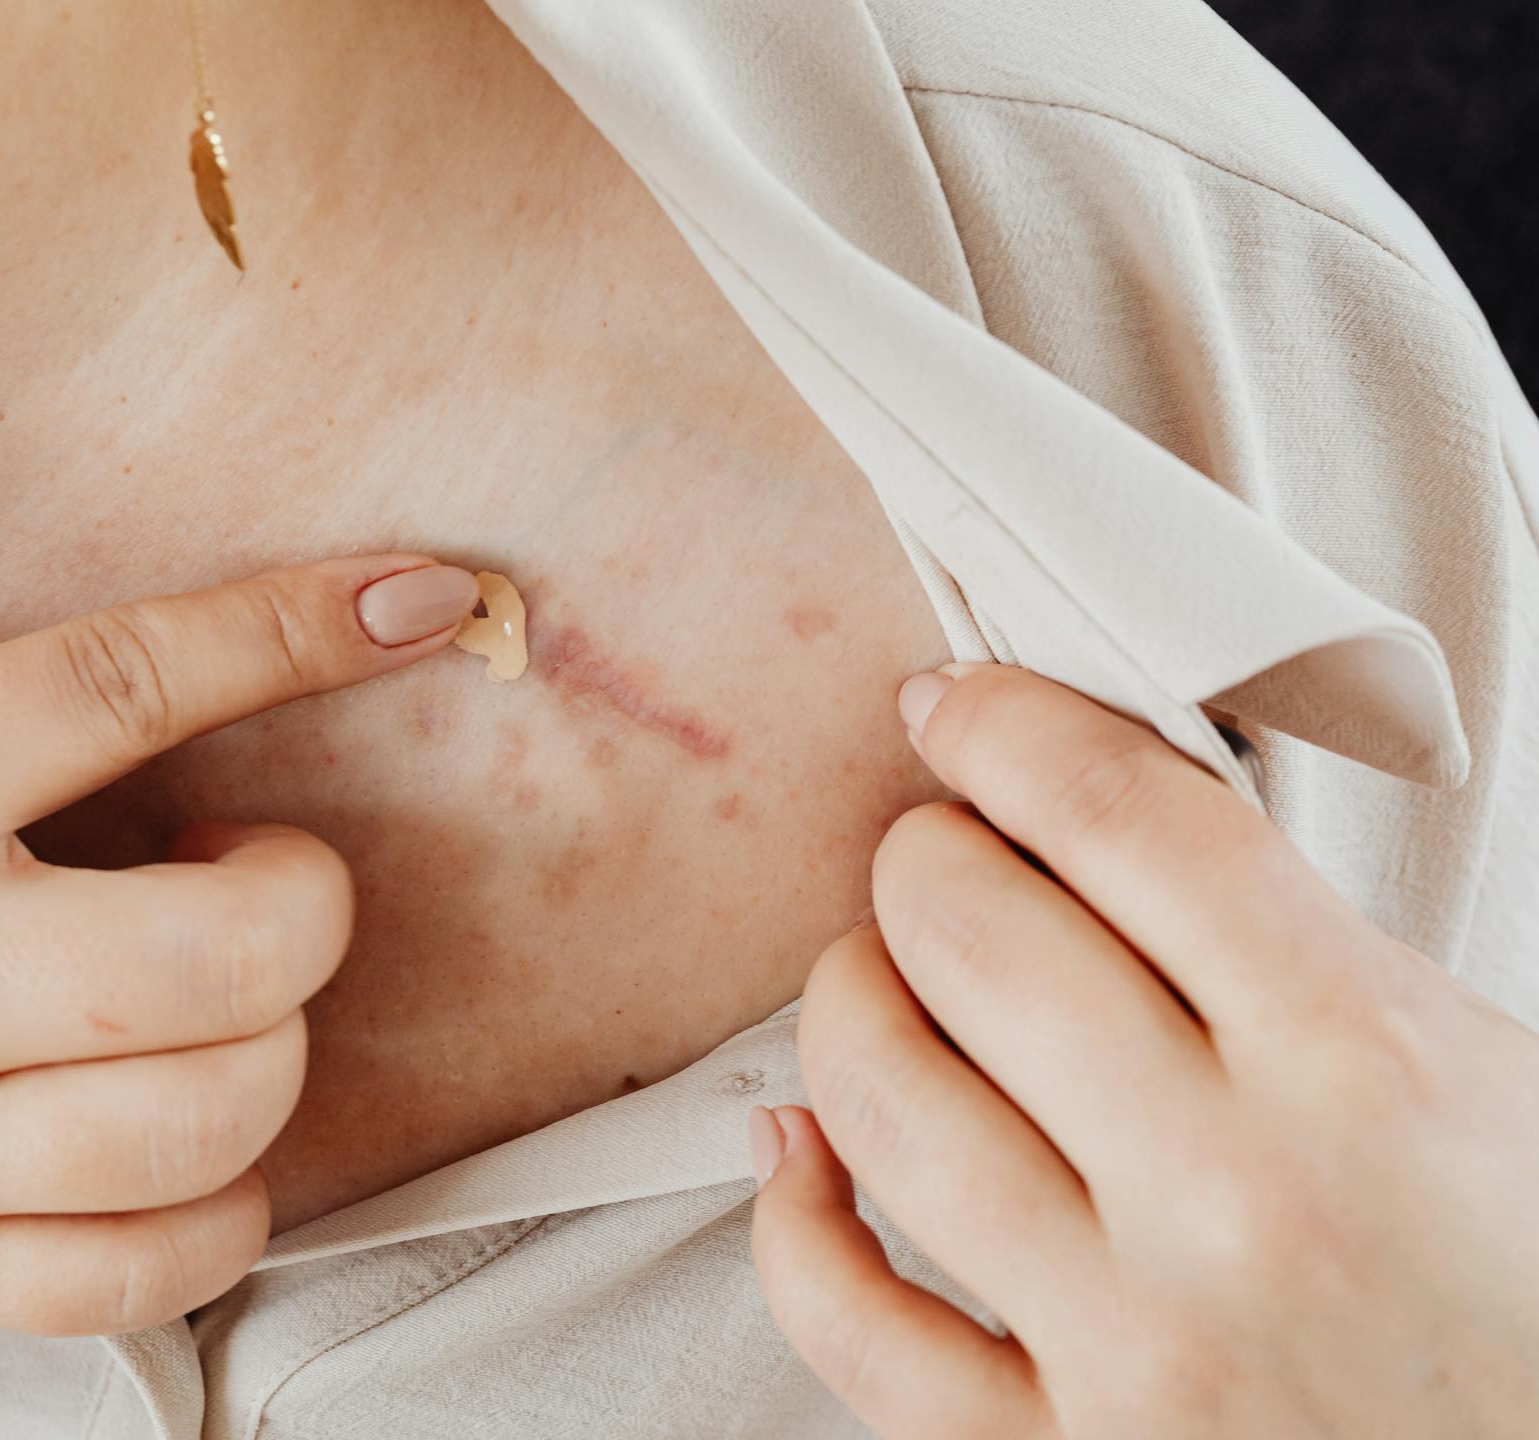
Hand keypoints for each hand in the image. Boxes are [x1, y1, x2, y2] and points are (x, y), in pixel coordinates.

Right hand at [0, 346, 480, 1437]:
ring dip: (273, 1052)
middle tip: (261, 869)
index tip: (416, 597)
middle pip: (220, 952)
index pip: (111, 691)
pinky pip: (136, 1276)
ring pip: (203, 1118)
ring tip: (221, 1002)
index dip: (289, 631)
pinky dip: (212, 1219)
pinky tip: (183, 1152)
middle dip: (307, 900)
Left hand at [750, 664, 1538, 1438]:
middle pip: (964, 928)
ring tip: (885, 984)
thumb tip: (1105, 818)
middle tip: (946, 859)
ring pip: (878, 1095)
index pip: (1119, 814)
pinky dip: (792, 1215)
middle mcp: (1234, 1201)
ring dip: (851, 1001)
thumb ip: (1303, 946)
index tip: (961, 710)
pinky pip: (846, 1318)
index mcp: (1369, 1066)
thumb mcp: (1485, 1075)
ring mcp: (1131, 1344)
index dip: (1010, 726)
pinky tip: (804, 1152)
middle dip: (928, 857)